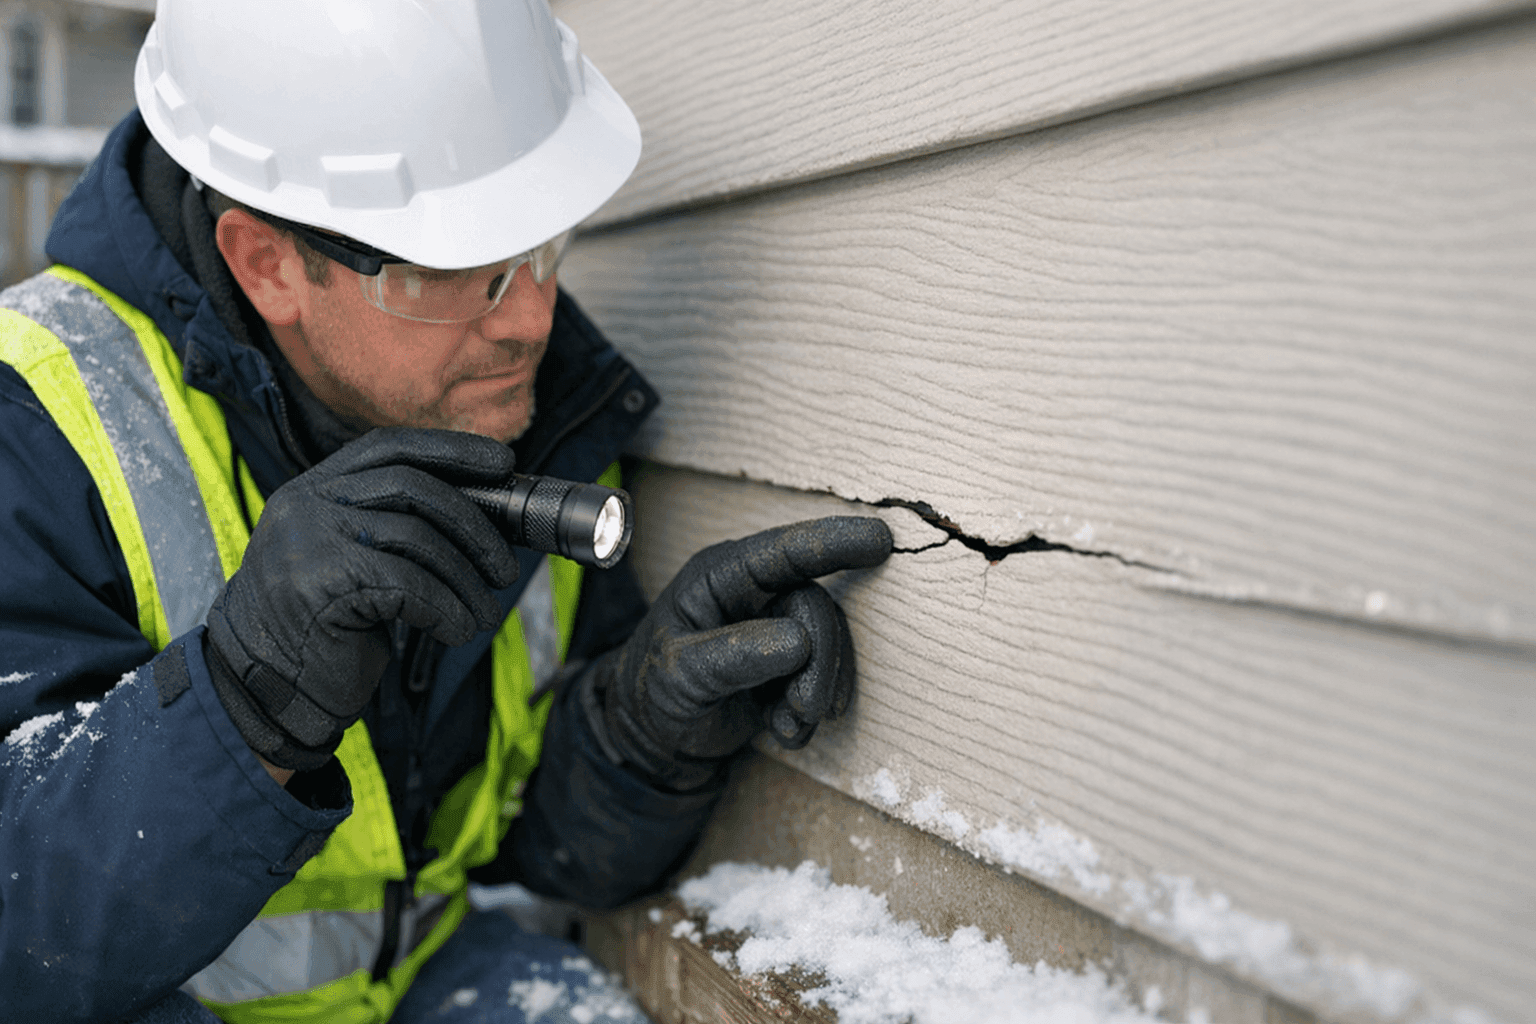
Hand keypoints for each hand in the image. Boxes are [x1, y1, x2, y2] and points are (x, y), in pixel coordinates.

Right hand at [205, 428, 519, 771]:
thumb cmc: (326, 626)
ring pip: (417, 537)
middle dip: (475, 526)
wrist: (268, 689)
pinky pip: (409, 585)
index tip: (503, 465)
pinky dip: (447, 609)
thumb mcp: (352, 558)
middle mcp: (306, 503)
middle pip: (413, 487)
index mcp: (314, 488)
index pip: (390, 447)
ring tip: (485, 612)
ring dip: (466, 579)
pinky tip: (457, 630)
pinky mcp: (322, 584)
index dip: (451, 450)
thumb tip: (486, 510)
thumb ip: (394, 523)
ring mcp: (309, 540)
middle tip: (505, 568)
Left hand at [587, 516, 892, 790]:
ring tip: (789, 723)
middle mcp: (753, 594)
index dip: (832, 542)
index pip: (783, 552)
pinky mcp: (788, 664)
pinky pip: (823, 676)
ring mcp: (774, 628)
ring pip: (827, 644)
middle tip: (806, 708)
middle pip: (814, 608)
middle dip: (821, 661)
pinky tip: (783, 731)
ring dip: (816, 691)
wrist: (656, 736)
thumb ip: (733, 656)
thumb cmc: (654, 690)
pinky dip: (808, 712)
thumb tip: (798, 641)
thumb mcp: (680, 675)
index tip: (881, 539)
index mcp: (721, 577)